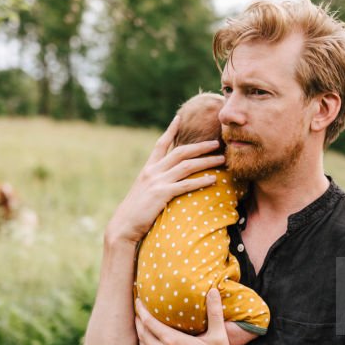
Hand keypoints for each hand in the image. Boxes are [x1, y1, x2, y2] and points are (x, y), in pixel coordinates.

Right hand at [106, 117, 225, 245]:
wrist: (123, 226)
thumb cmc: (135, 213)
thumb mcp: (143, 192)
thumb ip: (154, 184)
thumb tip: (164, 182)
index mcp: (147, 169)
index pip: (160, 144)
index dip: (170, 130)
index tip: (179, 117)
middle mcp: (152, 171)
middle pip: (180, 152)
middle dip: (200, 146)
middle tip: (216, 143)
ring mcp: (157, 182)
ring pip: (187, 166)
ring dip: (206, 161)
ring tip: (221, 159)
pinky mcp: (161, 194)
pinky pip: (185, 185)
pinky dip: (201, 181)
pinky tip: (213, 179)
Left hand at [135, 289, 245, 344]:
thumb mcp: (219, 337)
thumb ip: (214, 312)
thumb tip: (213, 291)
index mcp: (174, 343)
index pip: (149, 323)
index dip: (141, 310)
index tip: (137, 301)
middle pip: (142, 334)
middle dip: (137, 321)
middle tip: (136, 310)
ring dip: (140, 336)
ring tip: (140, 326)